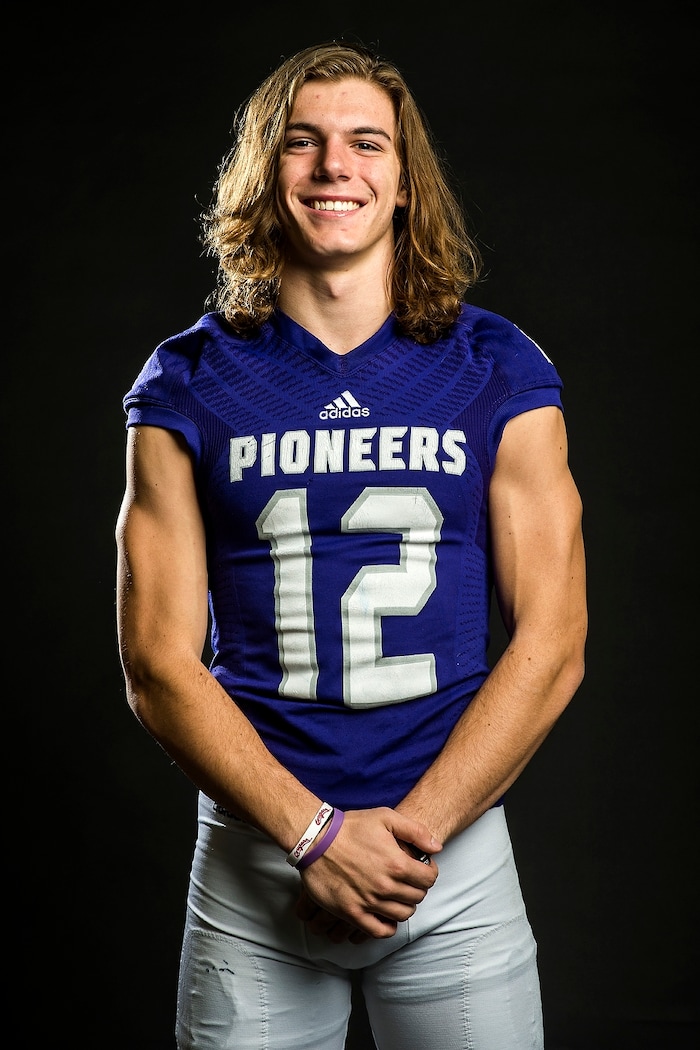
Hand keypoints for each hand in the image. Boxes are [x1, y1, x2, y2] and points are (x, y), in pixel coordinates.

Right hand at [297, 807, 440, 939]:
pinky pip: (379, 931)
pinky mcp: (352, 913)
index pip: (429, 879)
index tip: (422, 867)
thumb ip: (415, 831)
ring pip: (402, 914)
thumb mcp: (386, 817)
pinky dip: (388, 927)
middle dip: (417, 887)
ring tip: (397, 894)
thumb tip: (437, 847)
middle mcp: (386, 887)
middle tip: (408, 879)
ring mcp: (369, 902)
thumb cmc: (351, 827)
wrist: (316, 840)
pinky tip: (386, 915)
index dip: (429, 871)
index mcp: (397, 864)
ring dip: (405, 905)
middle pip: (417, 897)